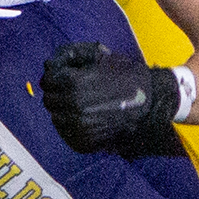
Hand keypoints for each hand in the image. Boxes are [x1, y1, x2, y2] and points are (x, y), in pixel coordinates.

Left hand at [41, 41, 181, 154]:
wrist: (151, 101)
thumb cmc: (125, 75)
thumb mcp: (99, 56)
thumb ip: (71, 57)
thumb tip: (48, 65)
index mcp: (73, 82)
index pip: (48, 80)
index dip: (56, 76)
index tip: (66, 77)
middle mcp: (73, 105)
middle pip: (49, 99)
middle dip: (58, 93)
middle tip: (74, 91)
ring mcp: (78, 126)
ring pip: (56, 116)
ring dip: (64, 110)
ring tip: (84, 104)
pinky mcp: (83, 142)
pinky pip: (66, 132)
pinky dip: (71, 125)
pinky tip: (86, 117)